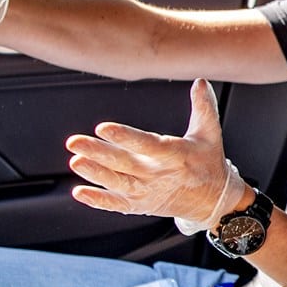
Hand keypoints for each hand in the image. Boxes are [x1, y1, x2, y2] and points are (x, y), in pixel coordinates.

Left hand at [67, 80, 251, 225]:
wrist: (213, 201)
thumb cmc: (208, 163)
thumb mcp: (210, 134)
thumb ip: (203, 106)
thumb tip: (200, 81)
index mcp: (176, 156)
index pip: (148, 145)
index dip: (126, 137)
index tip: (103, 128)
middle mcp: (159, 176)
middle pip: (125, 164)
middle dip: (98, 153)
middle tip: (74, 142)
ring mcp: (148, 193)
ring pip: (117, 184)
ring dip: (95, 174)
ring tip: (75, 161)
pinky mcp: (140, 205)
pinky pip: (116, 205)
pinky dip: (98, 200)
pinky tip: (79, 192)